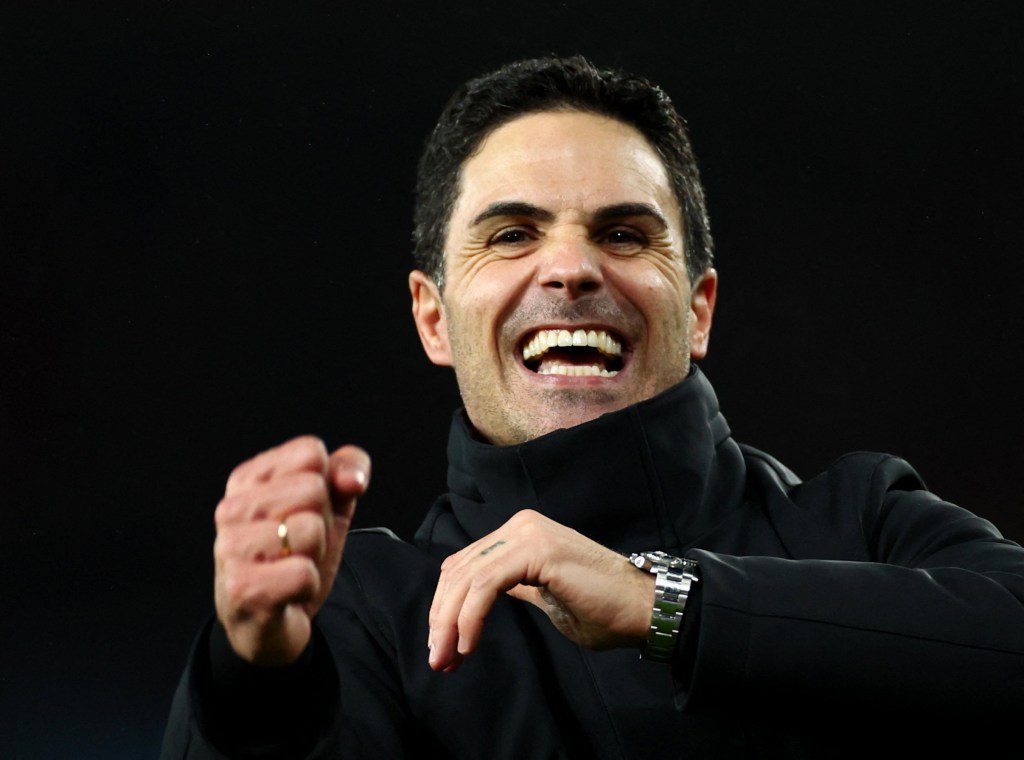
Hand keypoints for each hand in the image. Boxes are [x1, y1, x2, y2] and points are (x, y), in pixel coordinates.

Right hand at [213, 436, 370, 665]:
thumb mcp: (330, 507)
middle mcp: (231, 508)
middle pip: (312, 489)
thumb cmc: (296, 555)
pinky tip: (287, 593)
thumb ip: (348, 473)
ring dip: (314, 556)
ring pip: (310, 530)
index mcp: (248, 478)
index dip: (326, 486)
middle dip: (321, 523)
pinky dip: (308, 586)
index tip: (307, 512)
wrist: (269, 621)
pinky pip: (304, 574)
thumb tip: (353, 481)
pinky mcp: (241, 589)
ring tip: (290, 567)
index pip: (311, 453)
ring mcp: (231, 548)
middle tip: (299, 547)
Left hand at [427, 509, 654, 671]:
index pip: (464, 566)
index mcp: (520, 534)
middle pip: (458, 571)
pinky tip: (469, 644)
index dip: (445, 608)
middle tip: (438, 660)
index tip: (443, 649)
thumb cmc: (602, 609)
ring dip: (450, 622)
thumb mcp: (544, 597)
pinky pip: (486, 584)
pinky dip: (471, 616)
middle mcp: (520, 526)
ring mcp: (528, 533)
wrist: (643, 608)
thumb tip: (476, 597)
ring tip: (448, 658)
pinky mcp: (537, 549)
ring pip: (467, 578)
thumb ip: (513, 587)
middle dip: (441, 618)